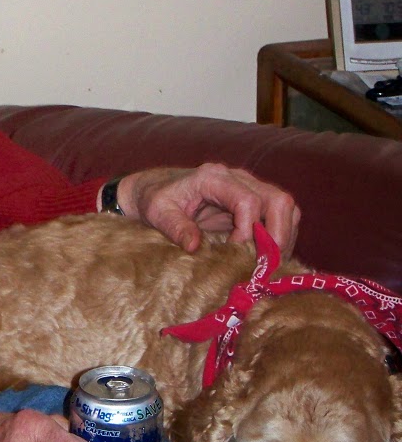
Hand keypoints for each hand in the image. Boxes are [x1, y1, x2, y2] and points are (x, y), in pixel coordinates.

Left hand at [114, 162, 299, 256]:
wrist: (156, 189)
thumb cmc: (155, 199)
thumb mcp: (158, 213)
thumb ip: (175, 227)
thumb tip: (194, 246)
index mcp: (213, 177)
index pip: (247, 201)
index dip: (248, 231)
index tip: (234, 252)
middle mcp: (238, 178)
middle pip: (278, 200)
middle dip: (279, 235)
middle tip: (265, 264)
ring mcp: (250, 188)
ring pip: (286, 208)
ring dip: (283, 237)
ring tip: (268, 264)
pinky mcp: (254, 201)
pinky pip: (281, 216)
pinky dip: (280, 237)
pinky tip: (265, 257)